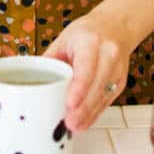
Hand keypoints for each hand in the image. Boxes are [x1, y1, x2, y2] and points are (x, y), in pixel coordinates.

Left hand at [41, 9, 132, 131]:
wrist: (115, 26)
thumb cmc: (87, 32)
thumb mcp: (64, 39)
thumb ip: (51, 60)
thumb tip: (32, 81)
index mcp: (90, 41)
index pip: (86, 67)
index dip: (79, 88)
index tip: (69, 104)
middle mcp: (108, 54)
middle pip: (96, 86)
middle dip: (83, 108)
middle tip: (69, 123)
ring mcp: (117, 69)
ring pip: (103, 96)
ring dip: (89, 114)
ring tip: (74, 126)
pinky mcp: (121, 81)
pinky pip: (107, 100)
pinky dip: (95, 112)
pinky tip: (85, 121)